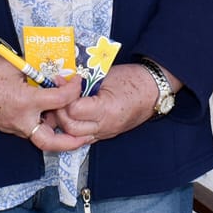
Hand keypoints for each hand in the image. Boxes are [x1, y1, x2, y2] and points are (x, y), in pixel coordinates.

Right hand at [0, 51, 89, 151]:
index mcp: (25, 102)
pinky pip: (25, 129)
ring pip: (38, 136)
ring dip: (54, 131)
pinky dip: (38, 124)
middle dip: (71, 142)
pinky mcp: (2, 126)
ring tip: (66, 122)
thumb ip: (36, 72)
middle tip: (86, 135)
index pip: (62, 101)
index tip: (76, 81)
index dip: (74, 89)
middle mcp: (19, 120)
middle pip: (51, 141)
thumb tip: (53, 72)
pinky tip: (44, 113)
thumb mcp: (14, 65)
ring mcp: (9, 126)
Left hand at [50, 62, 166, 143]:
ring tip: (64, 105)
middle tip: (60, 95)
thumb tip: (62, 80)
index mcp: (107, 109)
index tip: (66, 82)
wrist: (153, 91)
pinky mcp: (105, 135)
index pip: (73, 110)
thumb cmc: (133, 80)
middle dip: (60, 111)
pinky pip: (82, 137)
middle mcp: (105, 126)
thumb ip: (83, 81)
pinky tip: (71, 115)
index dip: (65, 95)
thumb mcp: (106, 75)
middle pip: (70, 127)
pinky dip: (73, 128)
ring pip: (73, 136)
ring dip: (64, 121)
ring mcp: (105, 133)